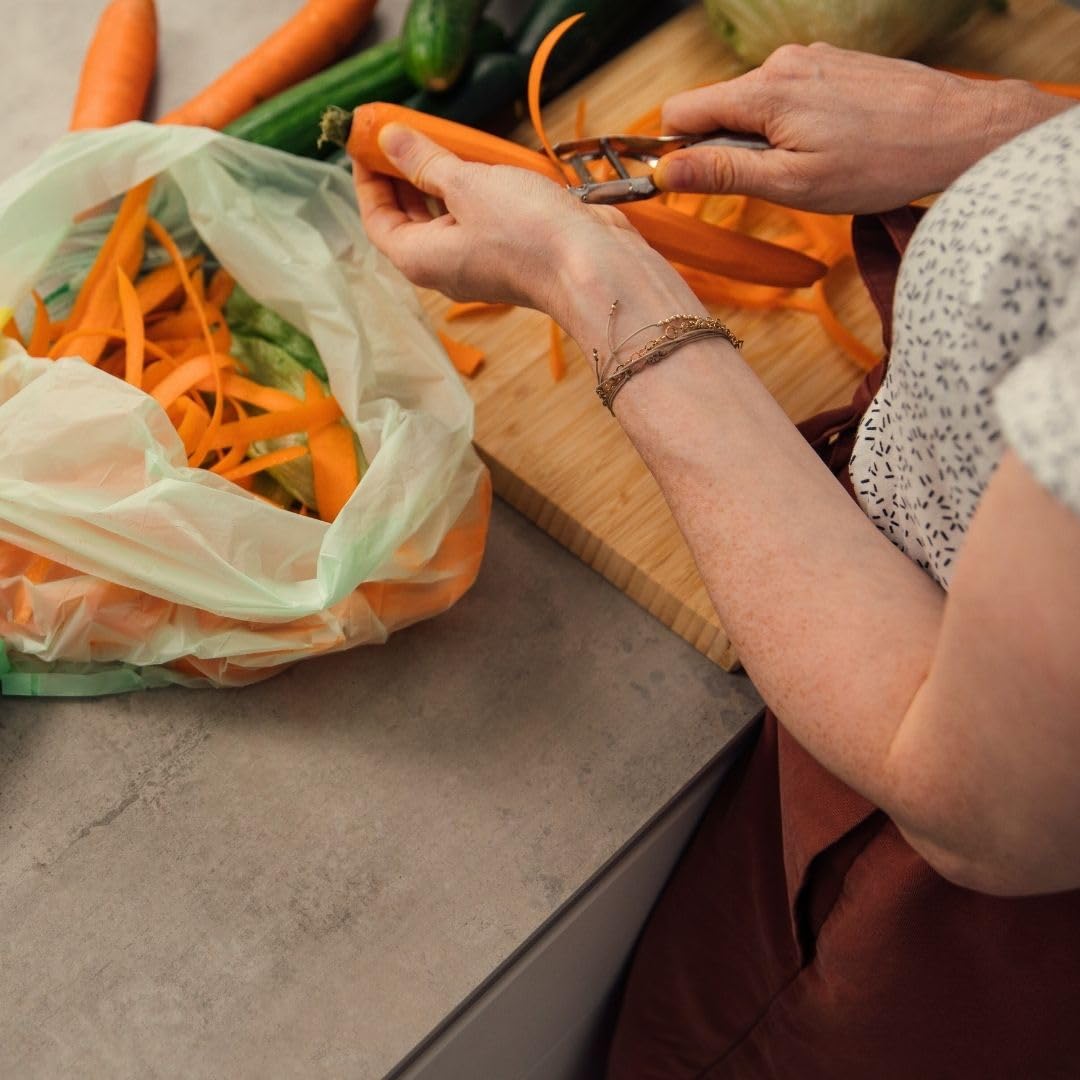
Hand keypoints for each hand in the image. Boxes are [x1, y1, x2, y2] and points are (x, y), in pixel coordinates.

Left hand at [352, 123, 641, 317]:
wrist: (592, 267)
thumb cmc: (526, 232)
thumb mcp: (467, 184)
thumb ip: (426, 161)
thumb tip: (390, 139)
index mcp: (421, 258)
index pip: (377, 220)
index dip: (368, 181)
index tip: (369, 144)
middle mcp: (445, 267)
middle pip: (408, 221)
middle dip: (402, 177)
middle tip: (402, 134)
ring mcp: (478, 264)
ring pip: (445, 219)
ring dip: (439, 180)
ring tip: (441, 140)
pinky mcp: (509, 255)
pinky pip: (477, 222)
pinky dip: (471, 192)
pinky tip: (481, 163)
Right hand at [653, 44, 1070, 213]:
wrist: (957, 132)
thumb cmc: (878, 164)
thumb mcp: (791, 183)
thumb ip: (722, 174)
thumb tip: (665, 171)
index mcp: (763, 92)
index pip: (681, 112)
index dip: (680, 151)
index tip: (698, 181)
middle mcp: (782, 64)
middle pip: (720, 109)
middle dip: (732, 149)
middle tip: (779, 180)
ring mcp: (812, 59)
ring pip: (757, 105)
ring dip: (769, 139)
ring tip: (818, 164)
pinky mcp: (835, 63)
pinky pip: (791, 96)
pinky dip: (798, 125)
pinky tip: (836, 144)